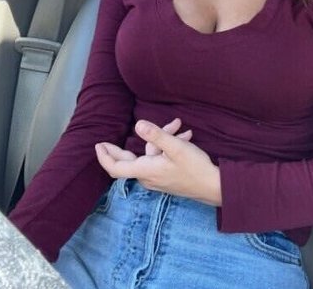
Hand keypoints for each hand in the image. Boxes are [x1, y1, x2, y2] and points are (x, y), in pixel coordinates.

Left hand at [95, 119, 221, 206]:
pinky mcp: (166, 177)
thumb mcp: (176, 147)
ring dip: (162, 138)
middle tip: (112, 136)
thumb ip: (156, 135)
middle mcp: (148, 177)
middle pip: (130, 160)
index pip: (117, 168)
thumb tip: (137, 125)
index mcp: (146, 170)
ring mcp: (157, 179)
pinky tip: (184, 136)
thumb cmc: (194, 167)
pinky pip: (160, 158)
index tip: (98, 145)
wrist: (213, 187)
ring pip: (151, 154)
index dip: (105, 157)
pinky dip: (168, 146)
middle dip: (125, 145)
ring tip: (179, 126)